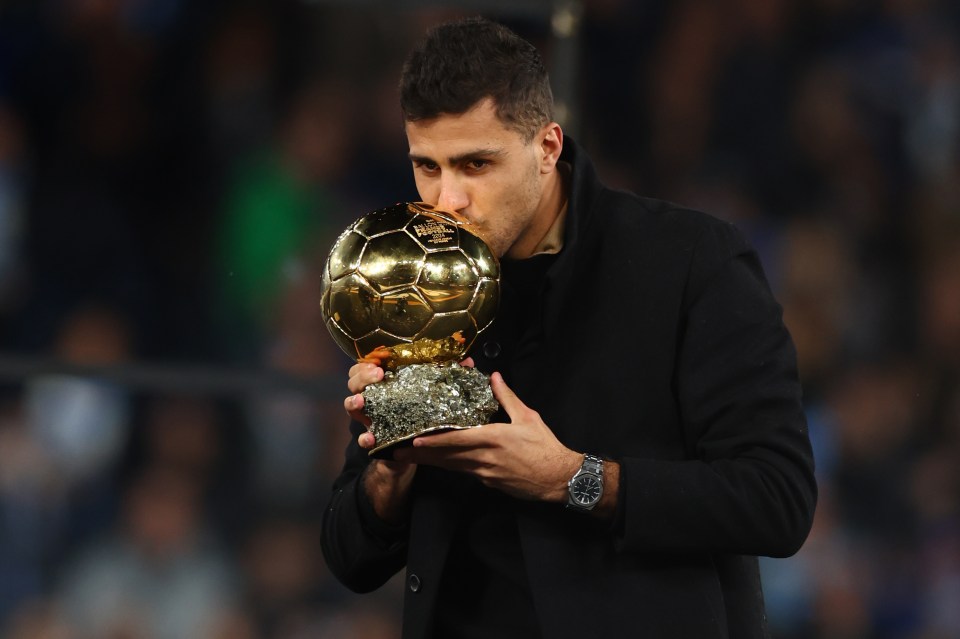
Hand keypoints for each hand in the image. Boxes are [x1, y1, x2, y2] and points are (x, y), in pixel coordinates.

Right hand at [343, 357, 474, 440]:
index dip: (369, 361)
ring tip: (362, 401)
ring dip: (353, 402)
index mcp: (386, 382)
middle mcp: (373, 398)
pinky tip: (370, 437)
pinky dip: (364, 438)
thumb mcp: (433, 393)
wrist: (417, 449)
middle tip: (377, 376)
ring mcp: (370, 418)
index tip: (380, 361)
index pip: (367, 364)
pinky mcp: (374, 439)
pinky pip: (362, 439)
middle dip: (361, 376)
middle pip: (354, 381)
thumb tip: (468, 362)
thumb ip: (447, 376)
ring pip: (351, 406)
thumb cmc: (422, 414)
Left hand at [393, 372, 580, 501]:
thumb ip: (507, 398)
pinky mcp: (488, 481)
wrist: (558, 479)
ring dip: (429, 461)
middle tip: (396, 451)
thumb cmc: (544, 447)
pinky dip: (448, 466)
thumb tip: (493, 377)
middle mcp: (484, 458)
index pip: (456, 440)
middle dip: (420, 454)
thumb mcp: (528, 417)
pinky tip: (438, 461)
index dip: (434, 440)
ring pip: (451, 466)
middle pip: (445, 457)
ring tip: (408, 456)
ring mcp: (484, 473)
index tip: (414, 439)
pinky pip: (463, 471)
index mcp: (492, 439)